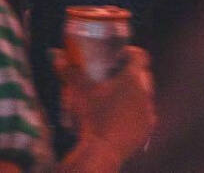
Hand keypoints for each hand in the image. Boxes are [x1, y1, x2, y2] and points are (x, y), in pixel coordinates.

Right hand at [56, 46, 155, 167]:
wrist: (102, 151)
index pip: (140, 56)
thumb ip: (68, 70)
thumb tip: (55, 54)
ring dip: (134, 93)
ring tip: (116, 98)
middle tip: (114, 77)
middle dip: (132, 72)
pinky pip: (145, 114)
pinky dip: (135, 112)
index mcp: (132, 78)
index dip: (130, 53)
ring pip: (145, 95)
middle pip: (144, 74)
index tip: (118, 57)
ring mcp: (148, 112)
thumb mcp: (78, 90)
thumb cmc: (92, 116)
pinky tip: (120, 117)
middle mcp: (144, 93)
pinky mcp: (146, 129)